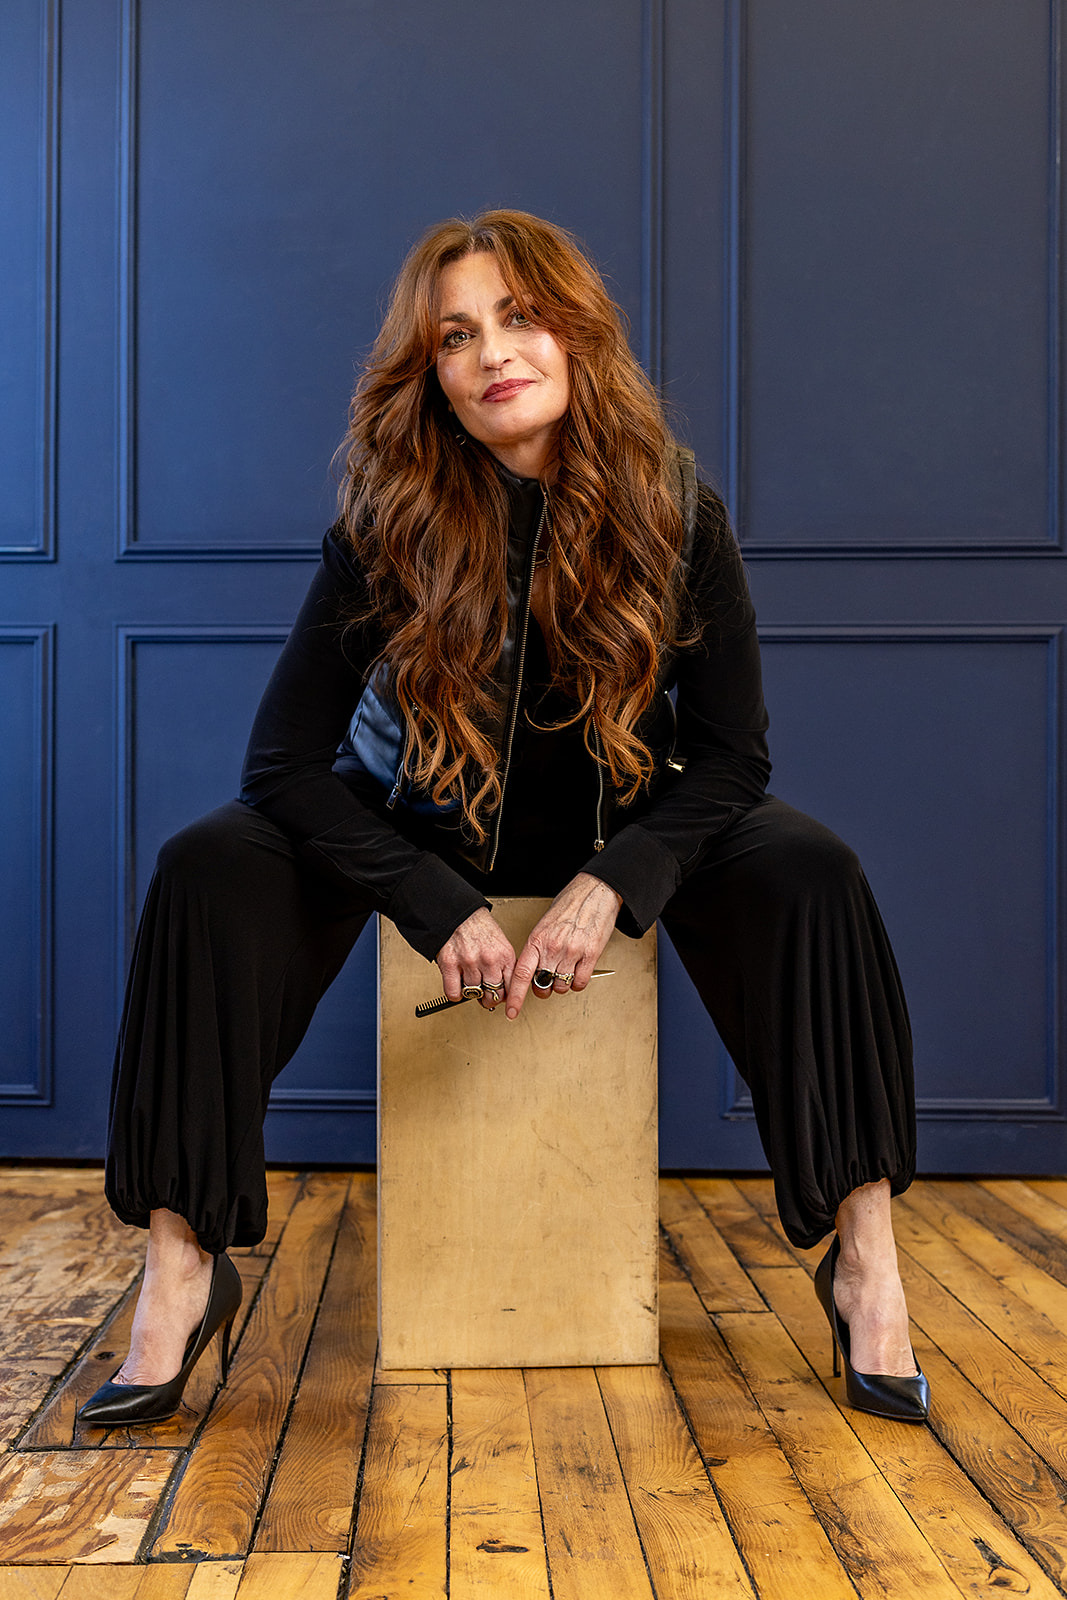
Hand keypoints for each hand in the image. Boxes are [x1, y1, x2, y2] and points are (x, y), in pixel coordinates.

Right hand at [436, 907, 515, 1010]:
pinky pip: (454, 993)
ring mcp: (469, 963)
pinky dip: (455, 994)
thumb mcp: (501, 944)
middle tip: (483, 995)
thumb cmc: (479, 926)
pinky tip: (457, 985)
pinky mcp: (450, 964)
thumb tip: (505, 988)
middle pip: (492, 996)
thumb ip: (504, 965)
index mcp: (504, 956)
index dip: (505, 996)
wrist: (458, 912)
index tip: (500, 997)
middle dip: (488, 999)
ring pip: (473, 994)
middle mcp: (489, 960)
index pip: (511, 988)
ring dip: (471, 993)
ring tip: (469, 983)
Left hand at [506, 873, 621, 1018]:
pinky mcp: (591, 954)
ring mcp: (572, 952)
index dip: (515, 997)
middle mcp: (553, 947)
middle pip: (542, 985)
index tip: (512, 1011)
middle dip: (542, 988)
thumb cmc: (571, 904)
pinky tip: (578, 971)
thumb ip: (537, 947)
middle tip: (546, 980)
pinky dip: (578, 983)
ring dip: (562, 984)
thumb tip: (532, 968)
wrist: (595, 891)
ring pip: (561, 987)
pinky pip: (580, 983)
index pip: (521, 974)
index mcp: (537, 939)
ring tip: (566, 969)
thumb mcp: (545, 924)